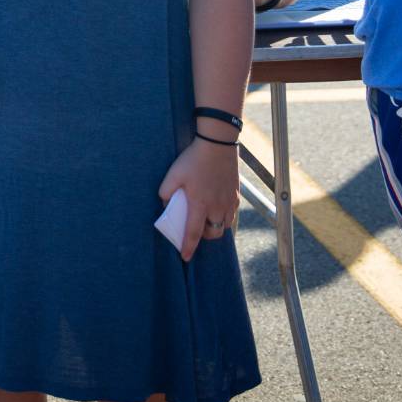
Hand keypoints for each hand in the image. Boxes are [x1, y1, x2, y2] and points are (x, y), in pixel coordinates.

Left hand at [158, 136, 239, 261]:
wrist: (218, 144)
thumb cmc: (194, 159)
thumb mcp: (173, 174)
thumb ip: (165, 192)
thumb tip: (165, 204)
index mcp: (200, 204)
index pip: (193, 233)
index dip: (189, 247)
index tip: (185, 257)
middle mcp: (217, 207)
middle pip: (213, 234)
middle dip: (204, 236)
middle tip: (196, 227)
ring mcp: (229, 201)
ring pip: (224, 225)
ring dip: (215, 226)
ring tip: (206, 217)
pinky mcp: (236, 195)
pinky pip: (232, 213)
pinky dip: (224, 215)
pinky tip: (217, 206)